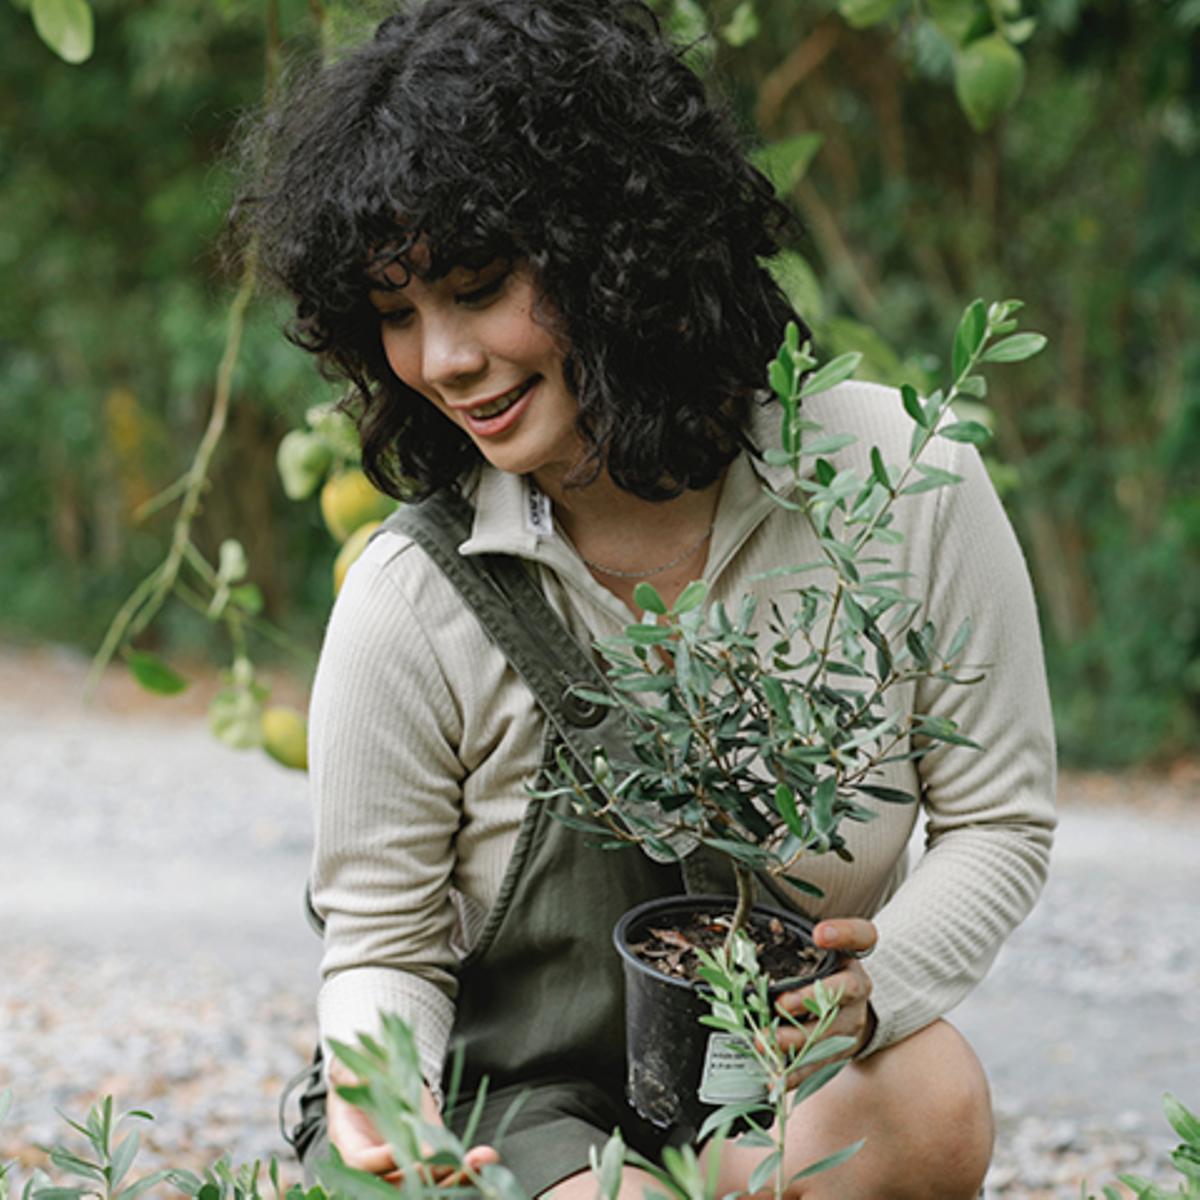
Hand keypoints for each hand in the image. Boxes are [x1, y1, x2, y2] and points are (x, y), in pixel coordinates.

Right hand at [327, 1061, 500, 1185]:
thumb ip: (352, 1077)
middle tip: (455, 1165)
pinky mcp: (427, 1159)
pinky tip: (485, 1159)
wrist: (378, 1077)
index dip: (385, 1161)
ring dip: (456, 1178)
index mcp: (349, 1145)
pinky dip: (465, 1168)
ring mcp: (404, 1166)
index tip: (411, 1151)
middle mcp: (376, 1165)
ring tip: (481, 1161)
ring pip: (426, 1186)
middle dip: (428, 1179)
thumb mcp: (351, 1070)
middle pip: (398, 1187)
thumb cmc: (359, 1073)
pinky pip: (444, 1173)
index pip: (363, 1163)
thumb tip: (358, 1079)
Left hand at [774, 917, 877, 1087]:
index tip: (820, 933)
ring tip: (768, 1044)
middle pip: (840, 994)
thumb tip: (779, 933)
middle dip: (809, 1000)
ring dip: (797, 1041)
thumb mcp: (819, 952)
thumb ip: (803, 938)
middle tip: (780, 1003)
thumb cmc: (825, 975)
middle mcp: (857, 992)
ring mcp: (850, 1024)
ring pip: (829, 1033)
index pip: (861, 937)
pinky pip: (820, 1065)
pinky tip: (776, 1077)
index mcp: (853, 959)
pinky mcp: (839, 1052)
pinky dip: (797, 1073)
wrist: (850, 1012)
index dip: (843, 934)